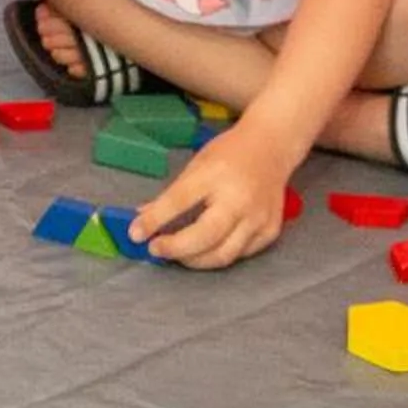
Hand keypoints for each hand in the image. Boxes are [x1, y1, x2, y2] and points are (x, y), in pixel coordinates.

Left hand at [132, 119, 291, 269]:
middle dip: (176, 249)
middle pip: (205, 236)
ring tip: (178, 254)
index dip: (155, 220)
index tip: (136, 234)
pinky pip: (239, 255)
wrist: (272, 146)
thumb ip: (172, 196)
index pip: (179, 201)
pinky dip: (218, 256)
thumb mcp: (196, 165)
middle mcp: (240, 199)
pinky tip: (206, 249)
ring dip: (194, 260)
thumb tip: (142, 220)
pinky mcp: (270, 231)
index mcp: (216, 174)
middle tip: (156, 249)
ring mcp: (258, 218)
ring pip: (222, 255)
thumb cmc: (230, 153)